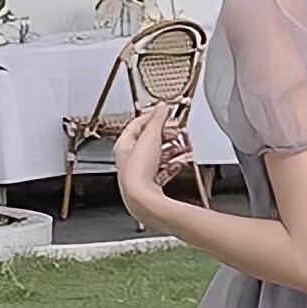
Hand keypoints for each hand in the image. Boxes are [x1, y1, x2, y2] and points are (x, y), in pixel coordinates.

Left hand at [114, 104, 183, 224]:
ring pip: (156, 158)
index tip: (162, 114)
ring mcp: (139, 174)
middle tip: (176, 132)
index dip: (150, 118)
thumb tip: (162, 107)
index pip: (136, 126)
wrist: (143, 200)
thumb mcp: (151, 137)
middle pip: (147, 142)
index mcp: (123, 146)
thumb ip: (158, 120)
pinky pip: (162, 172)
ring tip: (182, 147)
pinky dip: (172, 166)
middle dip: (164, 136)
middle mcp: (129, 160)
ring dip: (170, 151)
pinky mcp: (150, 186)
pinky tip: (179, 164)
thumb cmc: (138, 172)